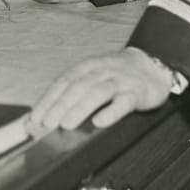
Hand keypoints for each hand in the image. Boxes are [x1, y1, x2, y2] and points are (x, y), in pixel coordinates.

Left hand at [29, 47, 174, 130]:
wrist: (153, 64)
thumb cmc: (117, 74)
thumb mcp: (95, 75)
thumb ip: (76, 89)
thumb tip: (49, 113)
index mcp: (88, 66)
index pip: (64, 81)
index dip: (48, 99)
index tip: (36, 117)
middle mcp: (102, 70)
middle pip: (78, 86)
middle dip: (60, 105)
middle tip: (47, 124)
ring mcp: (120, 80)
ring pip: (98, 92)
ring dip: (80, 108)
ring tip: (66, 124)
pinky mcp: (136, 93)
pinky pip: (123, 102)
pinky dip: (111, 112)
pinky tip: (100, 122)